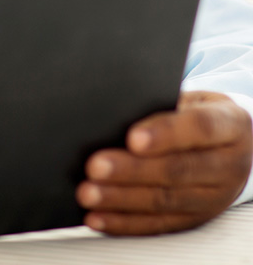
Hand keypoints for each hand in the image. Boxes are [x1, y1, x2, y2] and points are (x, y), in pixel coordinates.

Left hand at [77, 91, 252, 233]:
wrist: (233, 144)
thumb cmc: (197, 113)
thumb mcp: (191, 99)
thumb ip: (160, 104)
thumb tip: (117, 110)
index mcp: (231, 126)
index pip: (200, 128)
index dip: (165, 133)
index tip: (132, 138)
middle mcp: (228, 165)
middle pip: (177, 169)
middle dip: (132, 170)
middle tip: (95, 166)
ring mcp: (215, 197)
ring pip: (165, 201)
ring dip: (122, 199)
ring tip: (89, 193)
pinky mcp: (196, 219)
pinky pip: (159, 224)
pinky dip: (125, 222)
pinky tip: (98, 216)